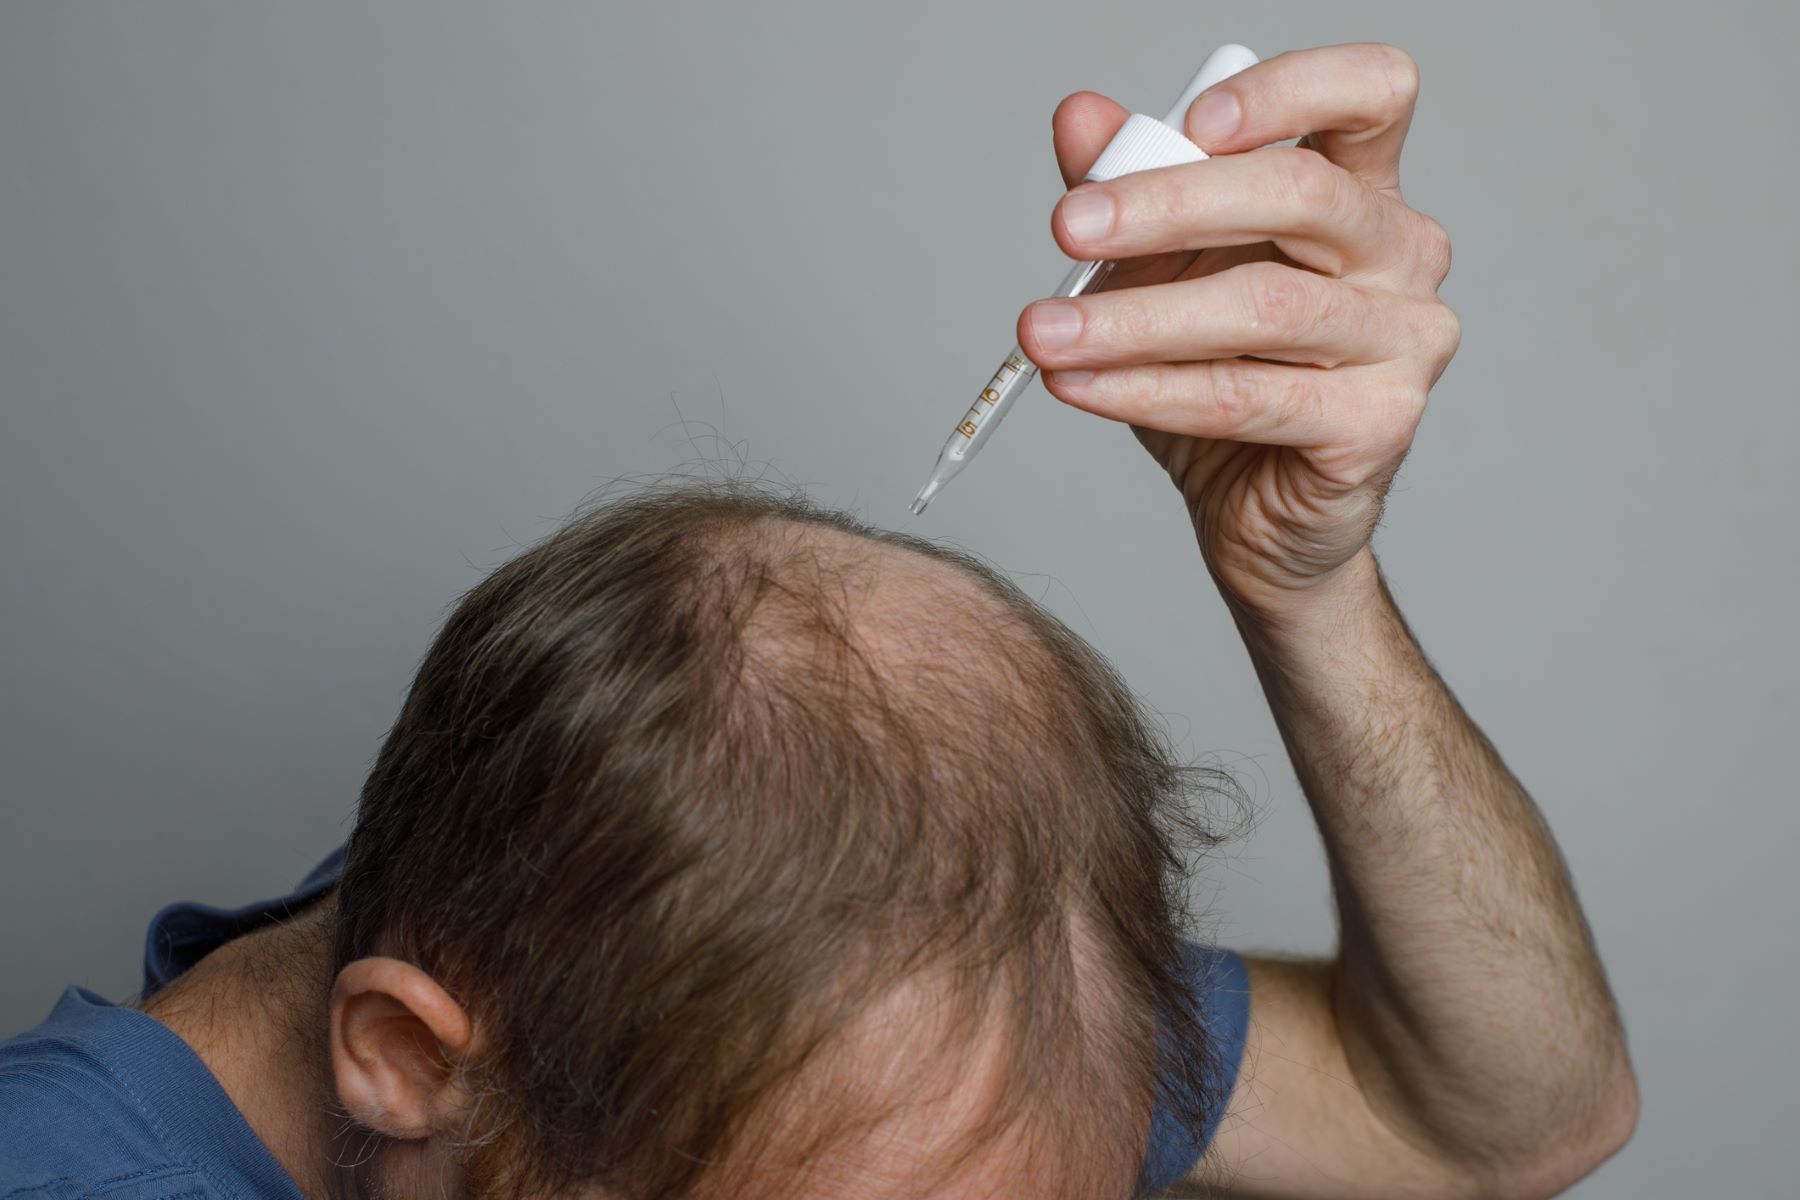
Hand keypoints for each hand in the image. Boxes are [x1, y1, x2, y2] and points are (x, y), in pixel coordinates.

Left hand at [1020, 43, 1459, 619]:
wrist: (1256, 515)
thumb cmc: (1224, 379)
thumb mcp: (1162, 273)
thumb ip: (1130, 191)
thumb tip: (1080, 119)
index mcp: (1363, 192)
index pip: (1371, 93)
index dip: (1289, 91)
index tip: (1193, 121)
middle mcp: (1401, 255)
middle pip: (1302, 193)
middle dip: (1167, 205)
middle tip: (1069, 227)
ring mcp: (1405, 340)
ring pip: (1263, 306)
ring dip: (1135, 318)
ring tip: (1043, 331)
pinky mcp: (1380, 424)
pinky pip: (1246, 398)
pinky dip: (1147, 391)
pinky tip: (1081, 385)